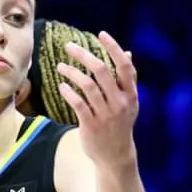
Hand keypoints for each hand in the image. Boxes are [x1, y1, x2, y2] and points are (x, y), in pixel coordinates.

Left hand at [56, 31, 138, 168]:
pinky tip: (61, 85)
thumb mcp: (129, 102)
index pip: (124, 66)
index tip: (101, 34)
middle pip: (102, 71)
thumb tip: (128, 53)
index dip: (113, 48)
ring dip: (71, 73)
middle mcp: (120, 102)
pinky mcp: (91, 124)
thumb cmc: (120, 124)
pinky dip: (68, 92)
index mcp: (131, 95)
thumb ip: (128, 79)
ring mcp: (106, 114)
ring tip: (60, 66)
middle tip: (69, 46)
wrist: (115, 156)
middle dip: (84, 55)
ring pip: (87, 85)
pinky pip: (77, 103)